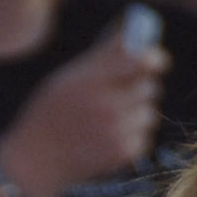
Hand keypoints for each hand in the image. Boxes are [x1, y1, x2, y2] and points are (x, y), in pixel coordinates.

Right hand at [0, 18, 168, 196]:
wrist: (39, 159)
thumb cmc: (52, 111)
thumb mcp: (69, 77)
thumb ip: (103, 58)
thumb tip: (133, 37)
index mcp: (91, 81)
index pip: (138, 62)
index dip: (154, 59)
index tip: (158, 60)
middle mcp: (108, 106)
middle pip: (149, 87)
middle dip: (141, 85)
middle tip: (125, 89)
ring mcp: (117, 132)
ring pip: (150, 113)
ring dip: (138, 112)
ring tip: (112, 116)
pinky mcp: (124, 153)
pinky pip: (145, 136)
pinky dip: (134, 135)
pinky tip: (111, 135)